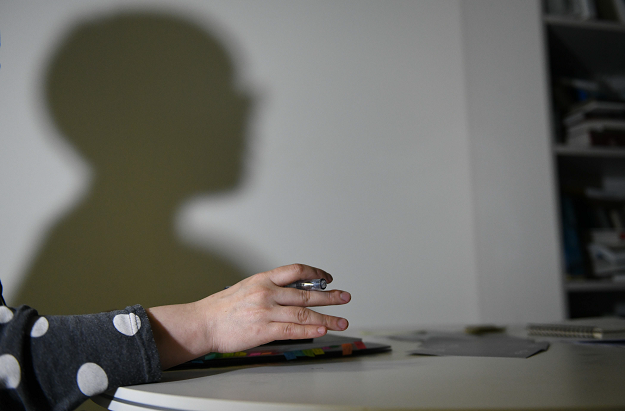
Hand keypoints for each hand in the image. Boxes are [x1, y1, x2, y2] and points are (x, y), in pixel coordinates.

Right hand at [146, 264, 350, 368]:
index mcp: (263, 279)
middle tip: (345, 297)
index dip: (316, 272)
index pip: (296, 270)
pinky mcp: (264, 330)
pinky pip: (293, 329)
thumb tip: (291, 294)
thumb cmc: (221, 308)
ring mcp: (266, 311)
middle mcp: (267, 292)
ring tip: (341, 320)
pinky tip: (323, 330)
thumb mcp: (246, 288)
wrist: (202, 323)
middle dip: (330, 295)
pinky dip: (310, 330)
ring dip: (327, 318)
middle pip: (306, 292)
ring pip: (304, 313)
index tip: (328, 277)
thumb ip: (269, 290)